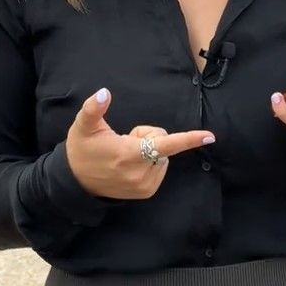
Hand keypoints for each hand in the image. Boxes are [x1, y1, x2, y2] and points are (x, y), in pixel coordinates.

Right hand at [65, 88, 215, 198]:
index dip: (188, 139)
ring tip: (124, 155)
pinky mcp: (146, 192)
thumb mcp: (83, 126)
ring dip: (148, 151)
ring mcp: (145, 185)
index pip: (165, 145)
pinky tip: (129, 165)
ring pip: (162, 156)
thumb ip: (93, 108)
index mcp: (129, 154)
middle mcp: (141, 173)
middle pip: (162, 142)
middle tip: (123, 141)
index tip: (210, 136)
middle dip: (147, 136)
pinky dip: (149, 163)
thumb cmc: (82, 149)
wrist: (76, 182)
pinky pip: (160, 167)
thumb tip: (104, 92)